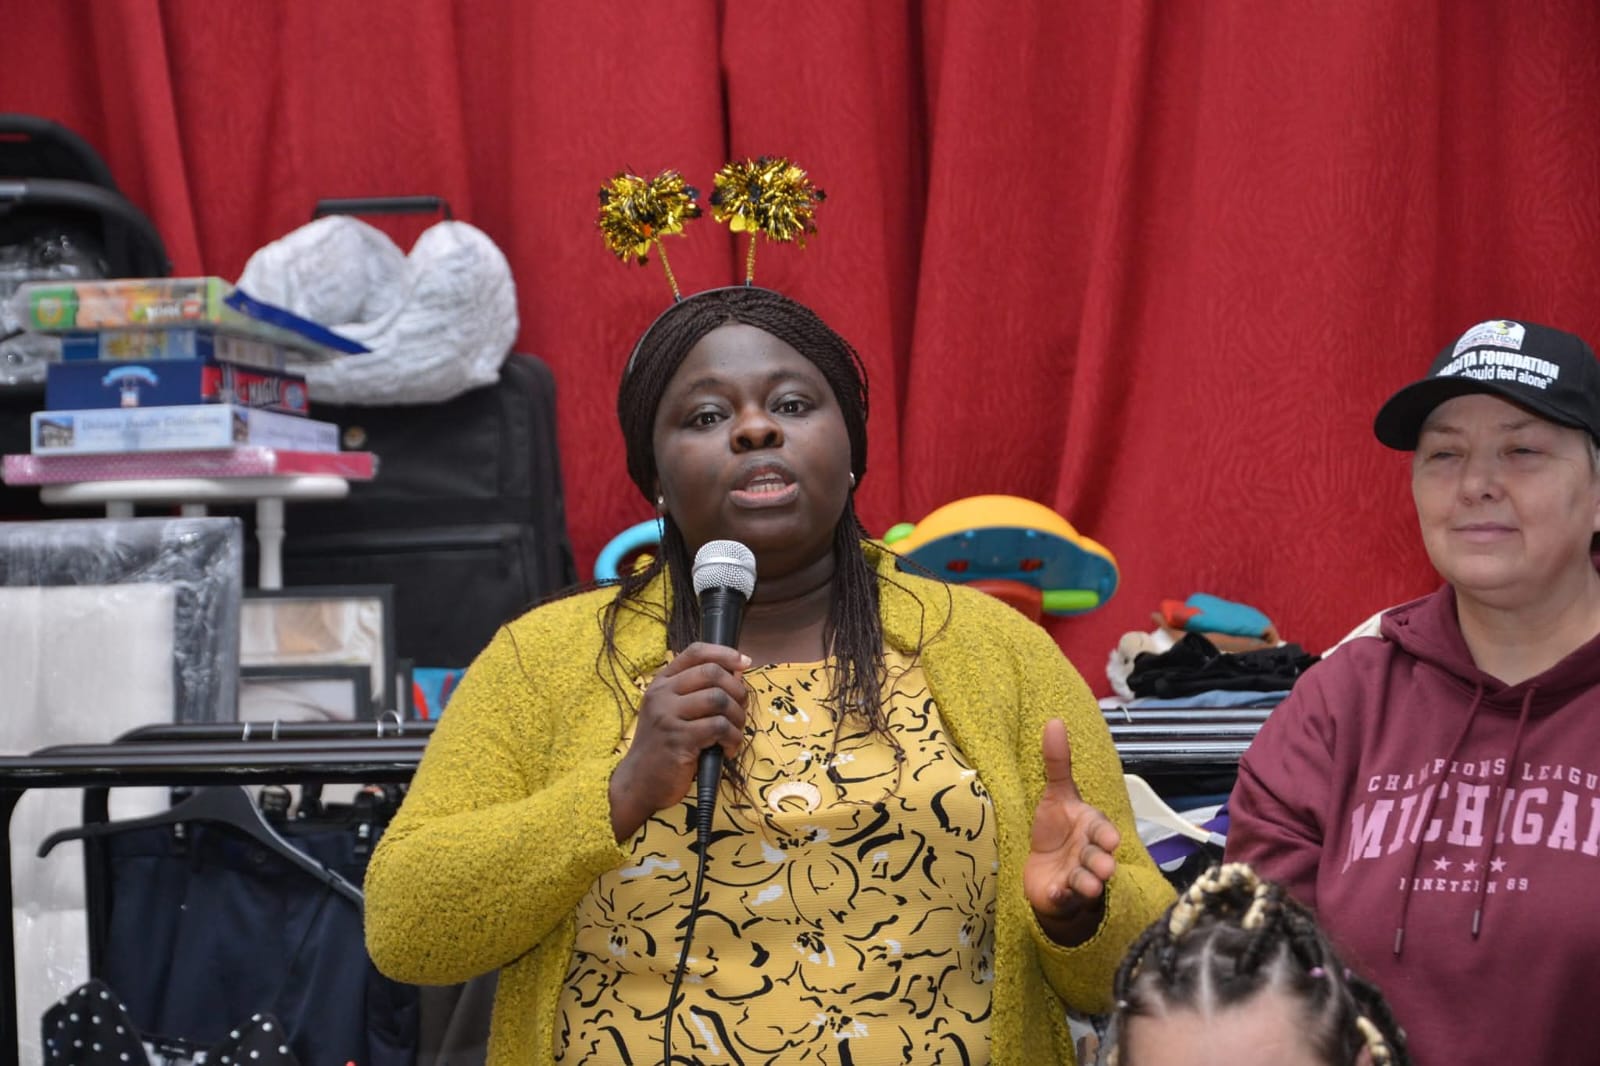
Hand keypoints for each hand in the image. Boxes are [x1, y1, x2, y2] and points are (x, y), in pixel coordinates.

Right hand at [609, 642, 749, 840]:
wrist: (638, 782)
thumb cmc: (663, 746)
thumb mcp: (672, 712)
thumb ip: (698, 692)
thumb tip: (737, 673)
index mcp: (662, 683)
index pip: (695, 652)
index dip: (725, 653)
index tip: (744, 663)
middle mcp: (662, 694)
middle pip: (712, 673)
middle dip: (737, 690)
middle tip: (740, 710)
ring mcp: (668, 716)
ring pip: (719, 699)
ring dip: (737, 717)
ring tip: (734, 733)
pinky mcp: (679, 739)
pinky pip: (719, 727)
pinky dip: (733, 739)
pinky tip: (727, 750)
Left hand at [1023, 718, 1120, 944]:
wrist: (1046, 870)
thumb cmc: (1056, 830)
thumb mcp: (1056, 795)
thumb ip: (1057, 763)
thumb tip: (1054, 721)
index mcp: (1091, 828)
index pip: (1102, 830)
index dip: (1105, 835)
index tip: (1110, 840)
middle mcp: (1089, 854)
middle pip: (1098, 858)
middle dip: (1101, 862)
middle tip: (1104, 866)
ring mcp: (1077, 876)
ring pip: (1087, 881)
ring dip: (1087, 882)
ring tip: (1087, 884)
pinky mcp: (1062, 896)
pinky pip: (1064, 897)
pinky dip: (1062, 896)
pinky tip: (1057, 892)